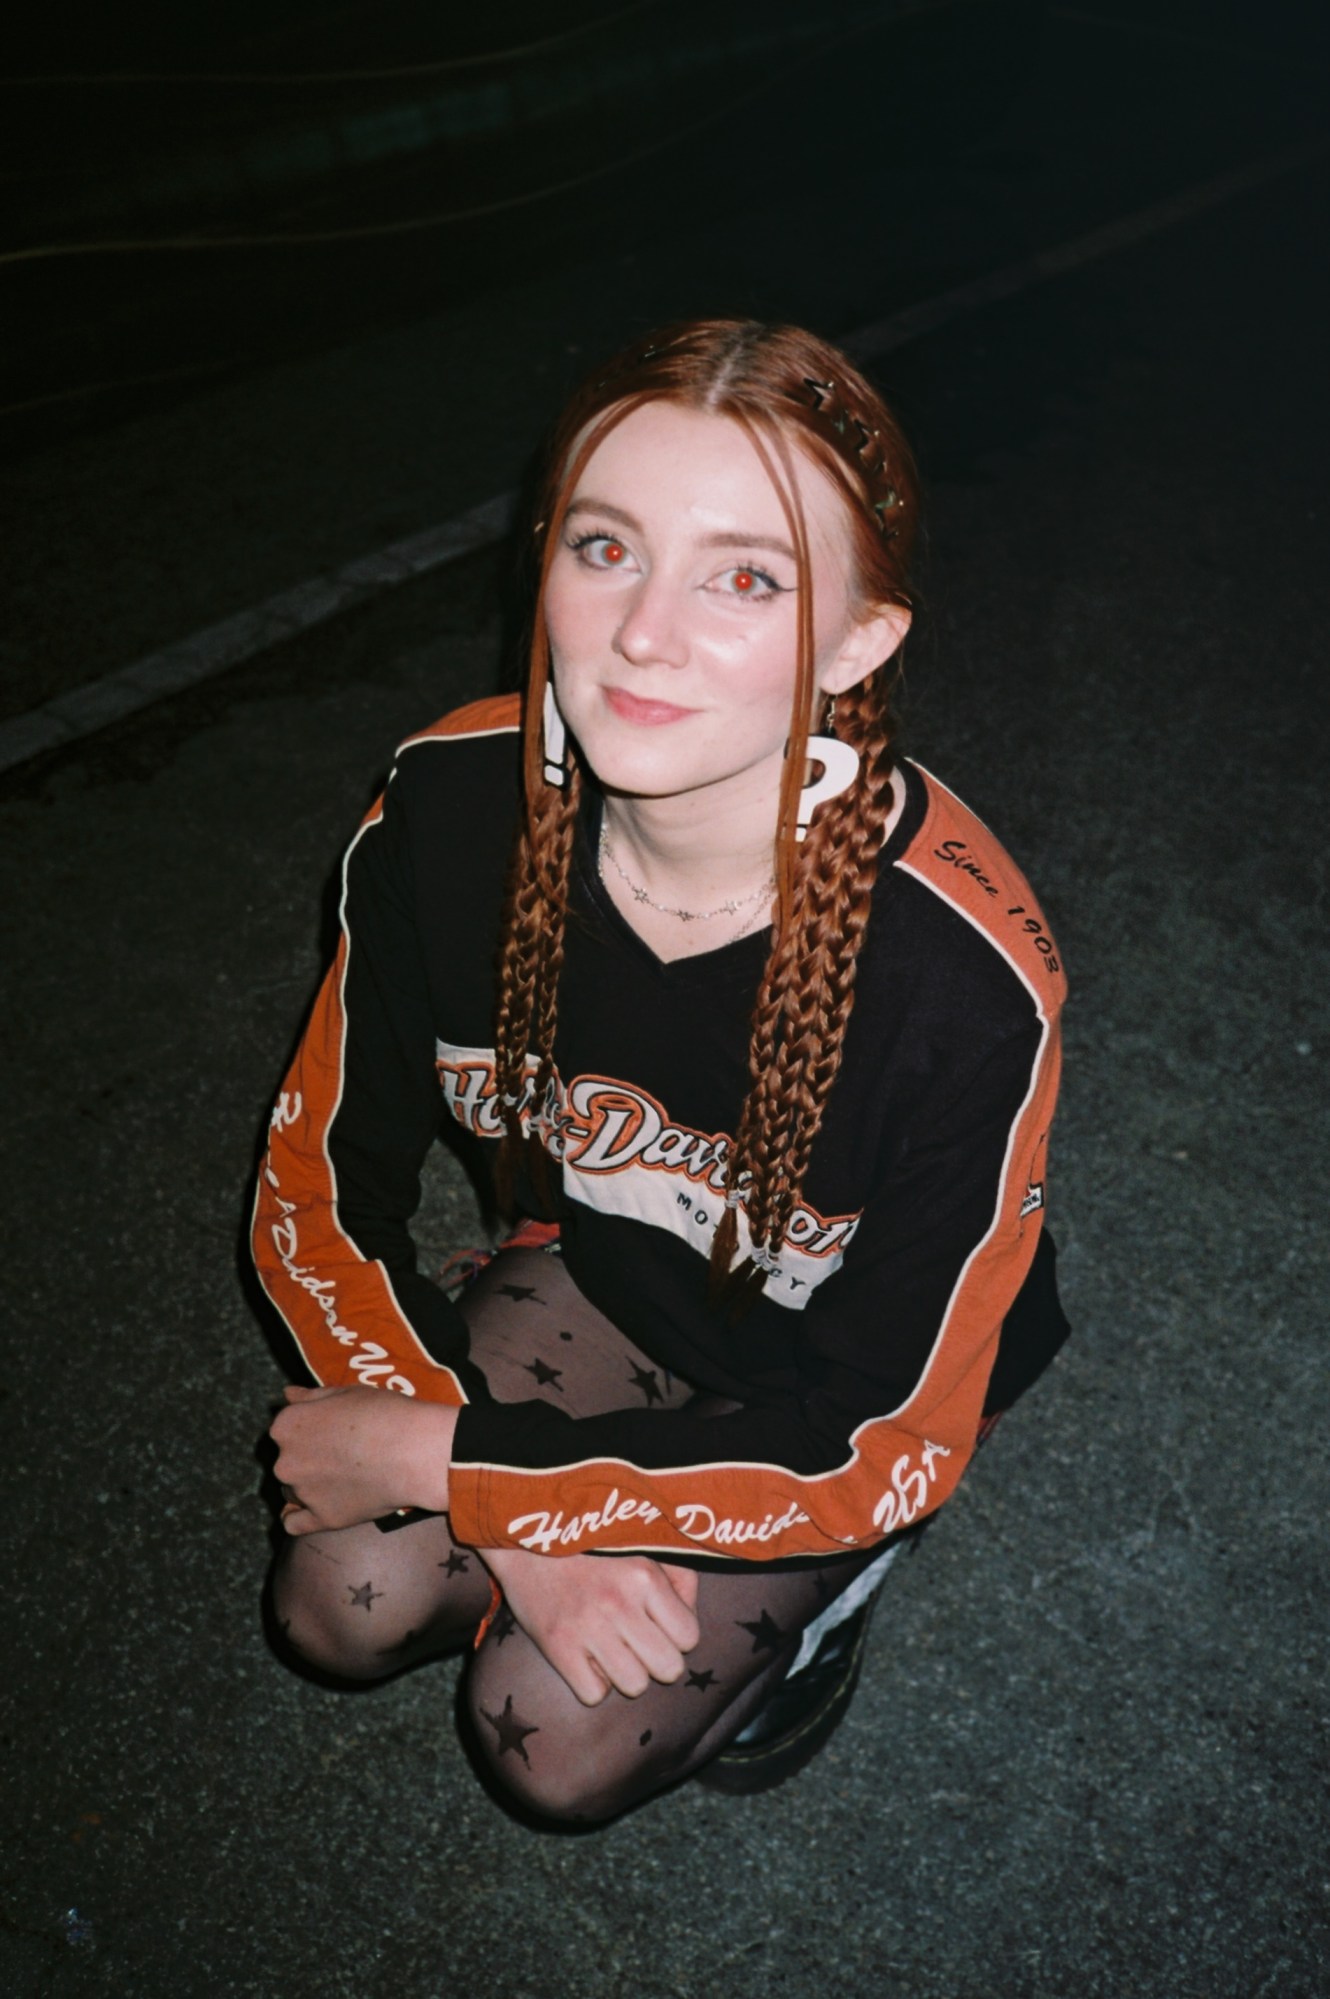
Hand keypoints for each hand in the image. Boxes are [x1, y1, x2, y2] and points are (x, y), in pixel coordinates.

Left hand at [270, 1384, 456, 1535]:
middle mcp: (285, 1460)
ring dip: (310, 1485)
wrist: (414, 1451)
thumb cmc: (384, 1414)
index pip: (284, 1429)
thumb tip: (287, 1394)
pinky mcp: (321, 1518)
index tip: (330, 1432)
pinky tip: (316, 1508)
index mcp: (287, 1425)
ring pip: (293, 1490)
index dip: (308, 1430)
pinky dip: (301, 1517)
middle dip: (308, 1459)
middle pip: (288, 1461)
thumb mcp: (347, 1392)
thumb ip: (311, 1396)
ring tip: (345, 1478)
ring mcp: (302, 1492)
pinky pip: (294, 1524)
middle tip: (342, 1455)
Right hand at [482, 1544, 699, 1704]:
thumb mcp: (644, 1546)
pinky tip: (587, 1658)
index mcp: (645, 1576)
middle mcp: (619, 1602)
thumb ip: (679, 1577)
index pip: (690, 1637)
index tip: (657, 1625)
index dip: (676, 1637)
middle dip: (657, 1661)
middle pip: (669, 1669)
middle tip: (637, 1643)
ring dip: (626, 1674)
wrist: (527, 1540)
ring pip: (635, 1686)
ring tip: (611, 1648)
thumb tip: (690, 1615)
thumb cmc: (594, 1546)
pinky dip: (593, 1683)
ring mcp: (587, 1626)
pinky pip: (595, 1695)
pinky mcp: (556, 1645)